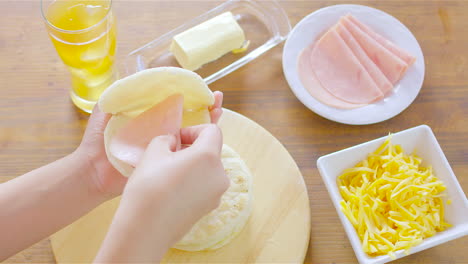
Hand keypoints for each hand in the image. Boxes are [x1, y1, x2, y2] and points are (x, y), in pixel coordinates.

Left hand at [77, 91, 223, 198]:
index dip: (189, 96)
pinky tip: (211, 139)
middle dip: (206, 108)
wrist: (92, 172)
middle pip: (190, 118)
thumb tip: (134, 78)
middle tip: (217, 99)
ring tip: (218, 110)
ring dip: (208, 124)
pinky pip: (187, 157)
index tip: (202, 88)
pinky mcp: (168, 165)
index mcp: (150, 118)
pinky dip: (201, 149)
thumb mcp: (105, 111)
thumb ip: (116, 95)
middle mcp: (162, 132)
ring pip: (193, 136)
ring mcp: (166, 150)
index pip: (175, 104)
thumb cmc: (97, 141)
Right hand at [125, 124, 229, 244]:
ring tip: (168, 174)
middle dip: (192, 149)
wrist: (145, 230)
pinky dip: (193, 183)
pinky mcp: (209, 208)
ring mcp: (217, 194)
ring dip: (192, 166)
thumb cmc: (149, 186)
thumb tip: (175, 142)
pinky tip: (172, 191)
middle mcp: (220, 175)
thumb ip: (167, 139)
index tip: (176, 139)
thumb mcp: (153, 151)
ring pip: (208, 170)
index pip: (212, 131)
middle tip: (169, 156)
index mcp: (209, 157)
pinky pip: (204, 186)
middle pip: (211, 151)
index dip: (194, 130)